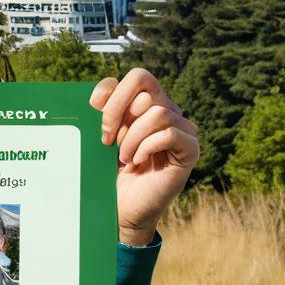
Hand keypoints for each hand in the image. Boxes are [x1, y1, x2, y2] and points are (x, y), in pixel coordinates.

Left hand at [90, 67, 199, 246]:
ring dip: (132, 137)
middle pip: (146, 92)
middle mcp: (168, 111)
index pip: (139, 77)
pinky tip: (137, 162)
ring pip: (158, 113)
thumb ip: (104, 110)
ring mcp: (182, 130)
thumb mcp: (102, 134)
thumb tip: (99, 97)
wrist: (122, 206)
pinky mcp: (190, 150)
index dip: (114, 91)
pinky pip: (170, 134)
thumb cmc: (110, 170)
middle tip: (108, 141)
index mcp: (148, 103)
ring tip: (123, 157)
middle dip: (117, 115)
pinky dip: (147, 147)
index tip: (93, 110)